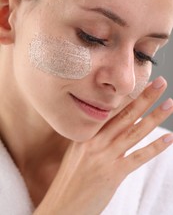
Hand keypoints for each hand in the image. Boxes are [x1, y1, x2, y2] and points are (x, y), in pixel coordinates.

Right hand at [33, 76, 172, 214]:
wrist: (62, 206)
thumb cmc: (70, 179)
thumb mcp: (77, 152)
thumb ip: (93, 138)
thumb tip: (109, 127)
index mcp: (86, 134)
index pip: (111, 110)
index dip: (128, 96)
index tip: (141, 84)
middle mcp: (96, 141)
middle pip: (125, 115)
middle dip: (145, 98)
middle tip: (160, 83)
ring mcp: (105, 156)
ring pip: (135, 132)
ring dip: (154, 117)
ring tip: (169, 104)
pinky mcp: (114, 173)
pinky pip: (139, 157)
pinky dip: (156, 147)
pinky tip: (169, 137)